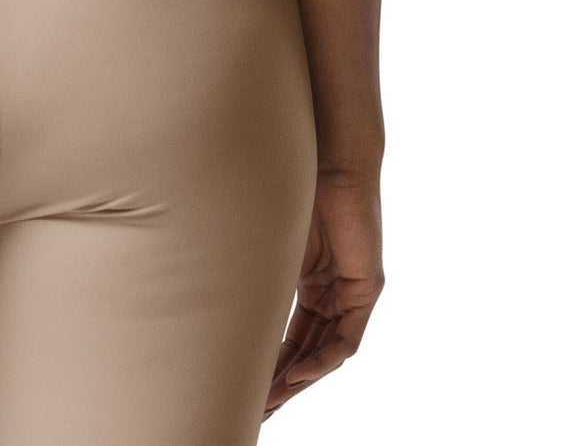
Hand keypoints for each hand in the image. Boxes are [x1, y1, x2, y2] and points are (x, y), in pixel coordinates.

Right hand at [266, 168, 383, 419]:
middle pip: (306, 351)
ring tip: (269, 403)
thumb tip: (198, 282)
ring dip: (297, 380)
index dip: (268, 363)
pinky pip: (345, 339)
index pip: (289, 335)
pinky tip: (294, 374)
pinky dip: (320, 360)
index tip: (244, 388)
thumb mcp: (263, 239)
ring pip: (324, 352)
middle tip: (255, 410)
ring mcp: (349, 290)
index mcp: (307, 279)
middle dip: (280, 383)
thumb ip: (250, 268)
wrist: (324, 152)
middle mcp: (331, 289)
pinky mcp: (365, 286)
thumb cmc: (289, 183)